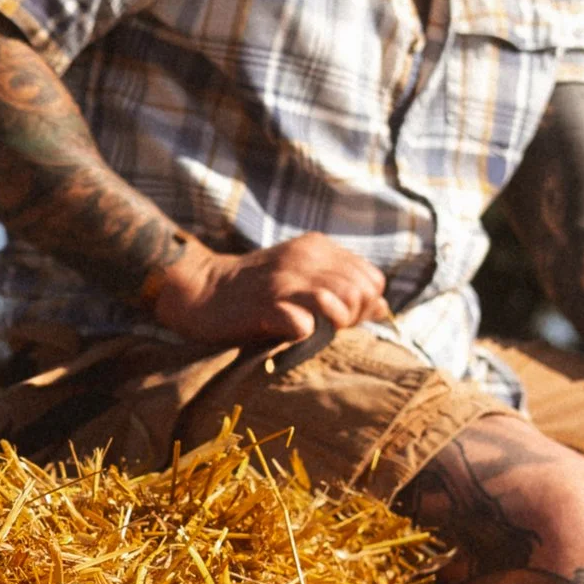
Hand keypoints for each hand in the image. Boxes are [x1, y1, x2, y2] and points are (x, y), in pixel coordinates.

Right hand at [142, 232, 389, 349]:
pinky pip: (306, 325)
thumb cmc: (255, 290)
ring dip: (334, 325)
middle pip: (361, 292)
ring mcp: (285, 282)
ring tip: (313, 330)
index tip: (343, 317)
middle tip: (329, 328)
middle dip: (354, 317)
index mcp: (317, 247)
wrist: (201, 291)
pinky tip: (291, 334)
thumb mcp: (301, 277)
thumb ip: (341, 287)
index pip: (372, 278)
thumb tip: (383, 308)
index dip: (365, 303)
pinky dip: (306, 335)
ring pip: (341, 303)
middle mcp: (305, 258)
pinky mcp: (266, 306)